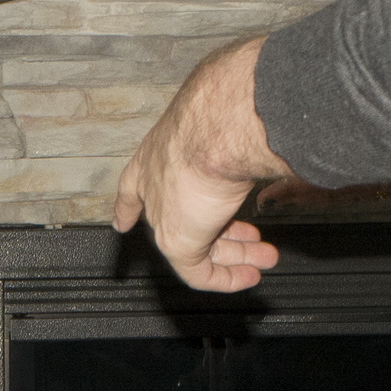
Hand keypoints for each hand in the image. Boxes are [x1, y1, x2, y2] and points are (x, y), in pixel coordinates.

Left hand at [112, 37, 291, 292]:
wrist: (218, 125)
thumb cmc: (225, 113)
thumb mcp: (227, 123)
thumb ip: (237, 138)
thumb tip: (268, 137)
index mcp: (156, 152)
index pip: (133, 184)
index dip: (129, 205)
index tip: (122, 222)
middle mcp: (155, 184)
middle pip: (182, 218)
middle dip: (223, 235)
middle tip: (251, 242)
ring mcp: (162, 213)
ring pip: (195, 245)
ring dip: (235, 255)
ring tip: (264, 259)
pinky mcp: (176, 240)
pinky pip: (198, 270)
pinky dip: (225, 278)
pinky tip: (248, 276)